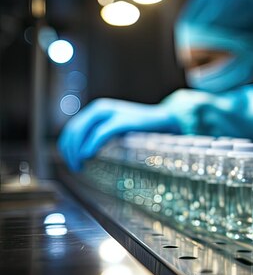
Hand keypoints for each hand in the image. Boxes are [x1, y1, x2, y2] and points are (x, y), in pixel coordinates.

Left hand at [57, 98, 180, 171]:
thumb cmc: (140, 129)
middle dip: (69, 151)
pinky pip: (100, 134)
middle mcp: (100, 108)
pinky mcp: (122, 121)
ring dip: (76, 150)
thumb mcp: (116, 127)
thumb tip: (82, 153)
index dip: (66, 146)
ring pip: (82, 132)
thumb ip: (100, 133)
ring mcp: (111, 113)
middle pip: (74, 130)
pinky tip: (87, 155)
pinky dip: (90, 145)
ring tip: (79, 165)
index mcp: (97, 109)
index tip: (70, 161)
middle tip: (74, 167)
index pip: (72, 128)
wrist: (164, 120)